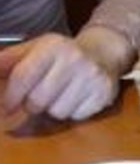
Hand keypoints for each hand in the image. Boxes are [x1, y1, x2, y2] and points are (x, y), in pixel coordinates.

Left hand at [0, 28, 131, 120]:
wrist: (104, 52)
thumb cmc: (64, 52)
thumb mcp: (37, 48)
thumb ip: (11, 59)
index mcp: (52, 47)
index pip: (23, 76)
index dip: (11, 96)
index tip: (6, 107)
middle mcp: (73, 61)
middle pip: (39, 99)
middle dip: (32, 105)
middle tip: (34, 102)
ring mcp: (91, 79)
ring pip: (58, 112)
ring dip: (53, 110)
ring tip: (58, 97)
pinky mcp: (103, 95)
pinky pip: (77, 117)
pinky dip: (72, 112)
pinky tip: (75, 100)